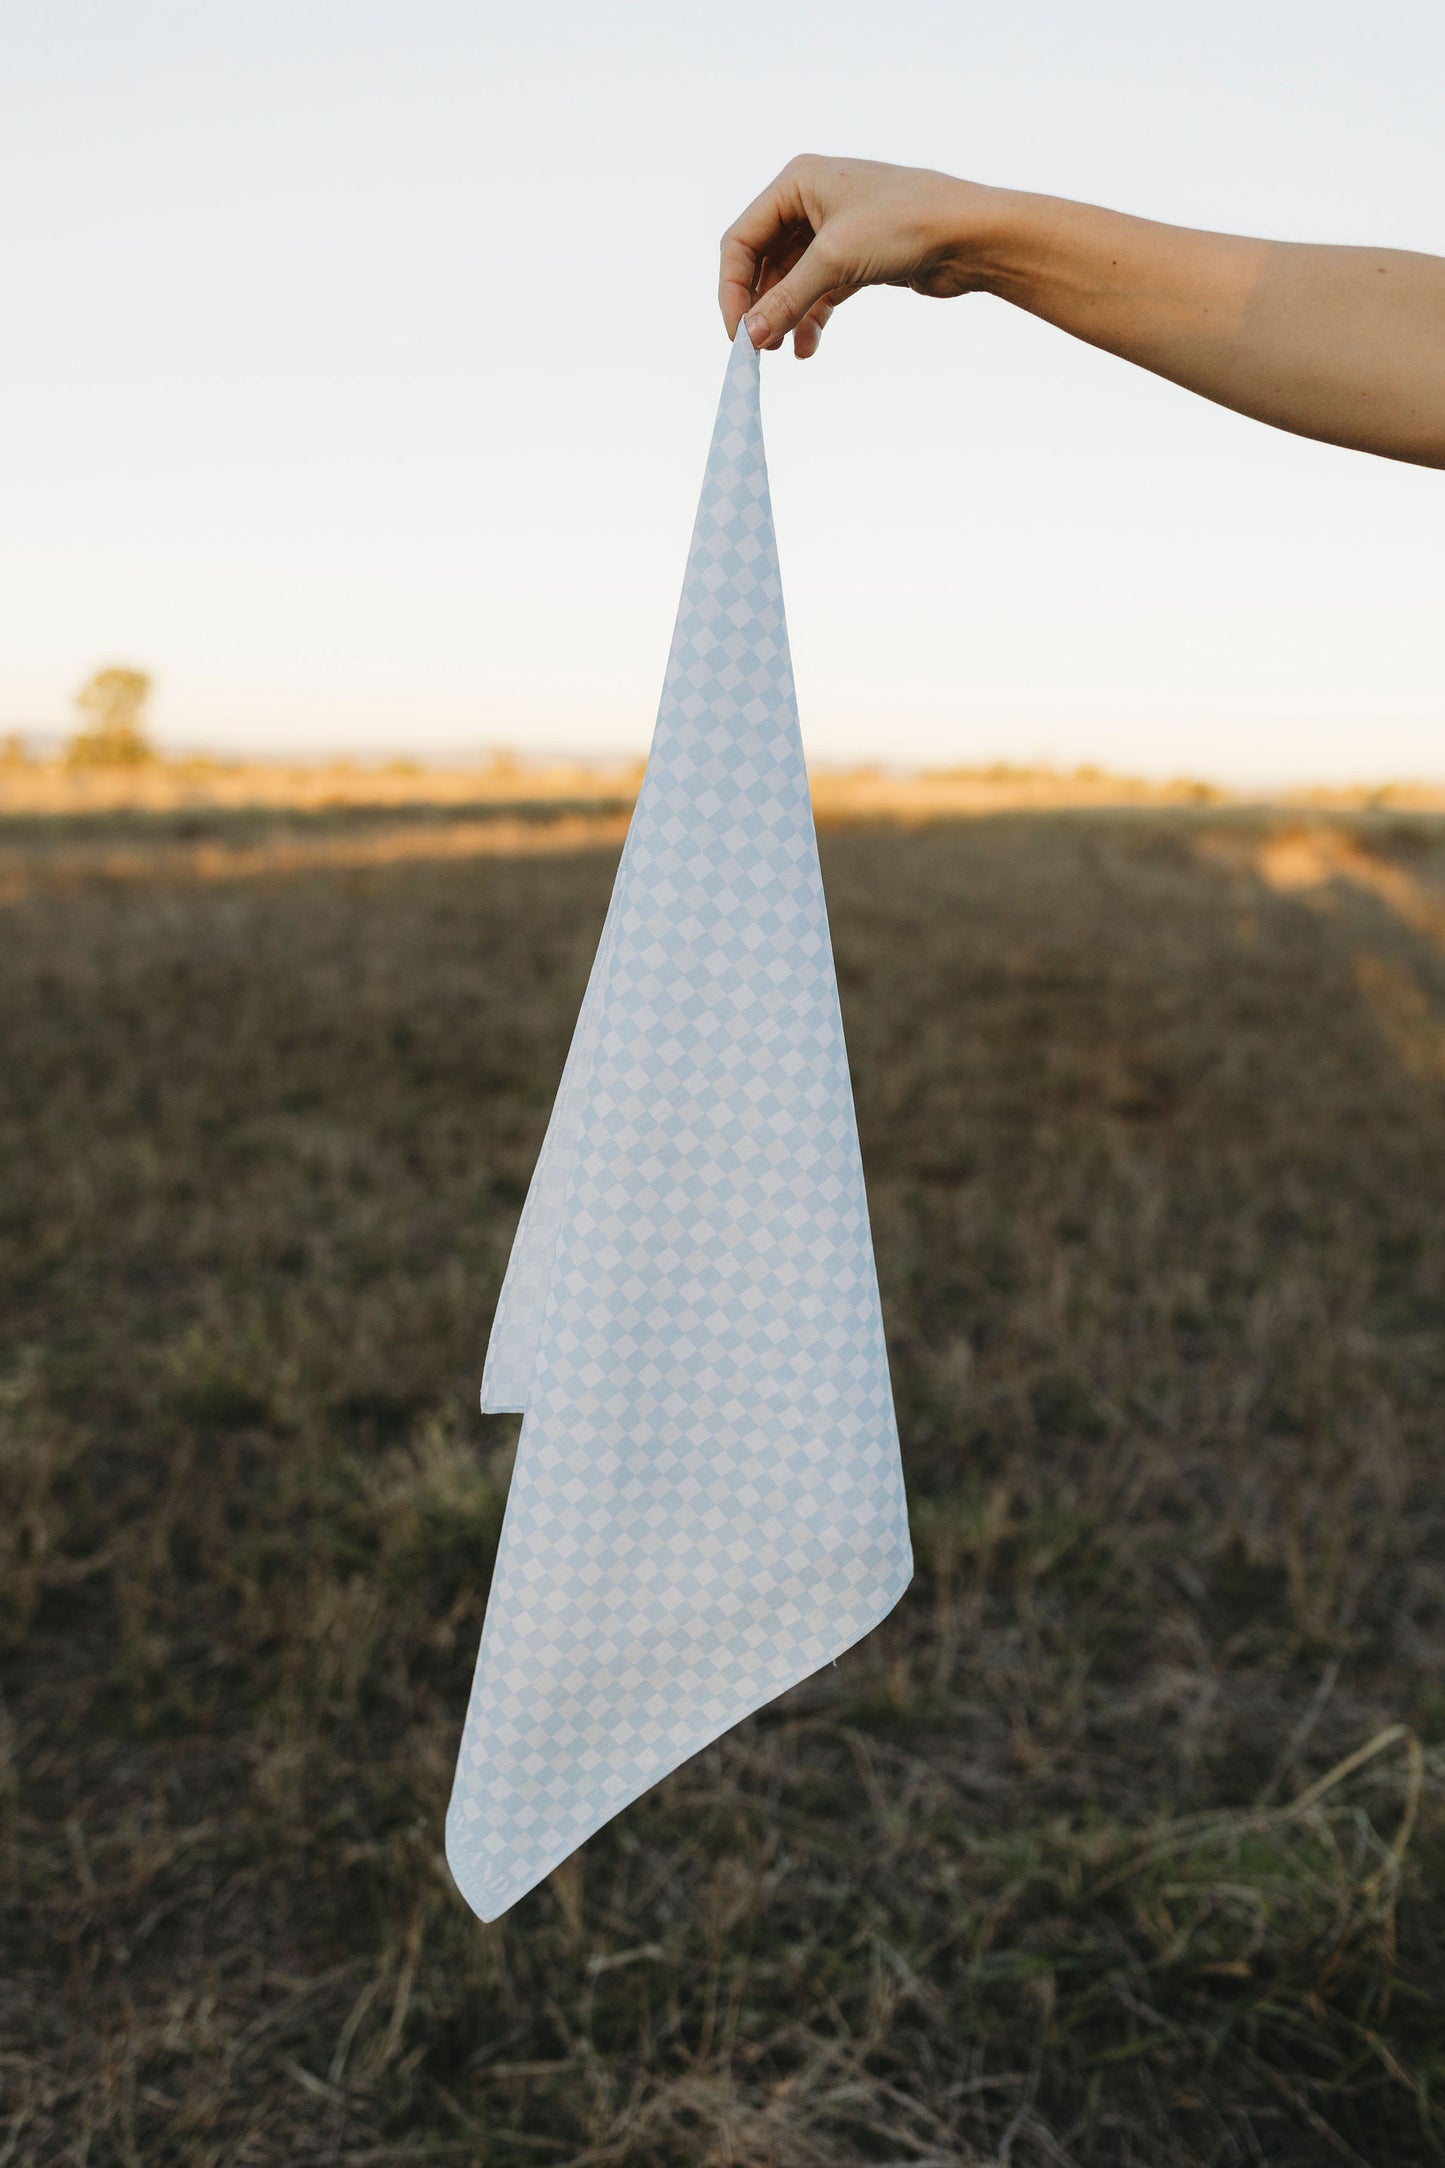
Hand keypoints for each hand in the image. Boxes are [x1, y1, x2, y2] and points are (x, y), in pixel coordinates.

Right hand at [719, 154, 1006, 357]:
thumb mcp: (835, 261)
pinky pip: (818, 290)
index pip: (742, 239)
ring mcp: (834, 228)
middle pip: (763, 261)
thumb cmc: (906, 224)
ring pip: (791, 279)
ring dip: (784, 316)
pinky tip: (808, 346)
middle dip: (759, 305)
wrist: (971, 234)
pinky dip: (810, 317)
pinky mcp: (856, 256)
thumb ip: (786, 300)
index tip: (736, 334)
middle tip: (756, 348)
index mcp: (797, 182)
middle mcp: (811, 200)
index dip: (732, 289)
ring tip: (782, 351)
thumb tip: (749, 338)